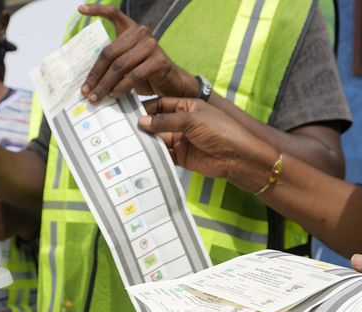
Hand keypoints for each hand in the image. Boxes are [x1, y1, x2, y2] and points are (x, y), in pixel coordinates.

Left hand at [79, 4, 197, 101]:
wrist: (172, 84)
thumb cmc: (146, 74)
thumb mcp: (127, 65)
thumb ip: (113, 64)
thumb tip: (89, 81)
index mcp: (131, 29)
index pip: (113, 14)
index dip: (97, 9)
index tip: (81, 9)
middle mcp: (141, 33)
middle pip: (110, 52)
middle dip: (95, 74)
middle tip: (85, 91)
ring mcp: (151, 45)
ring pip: (120, 66)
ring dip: (105, 85)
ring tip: (96, 98)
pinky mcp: (159, 61)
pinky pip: (134, 75)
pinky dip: (121, 88)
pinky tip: (114, 95)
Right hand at [138, 97, 277, 191]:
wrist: (238, 157)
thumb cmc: (221, 131)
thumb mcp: (192, 120)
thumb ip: (166, 121)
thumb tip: (141, 121)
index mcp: (186, 106)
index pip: (160, 105)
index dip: (145, 109)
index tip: (128, 113)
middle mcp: (182, 122)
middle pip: (156, 123)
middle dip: (142, 126)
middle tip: (123, 130)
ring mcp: (181, 140)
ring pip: (158, 139)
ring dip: (146, 141)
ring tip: (128, 143)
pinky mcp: (181, 157)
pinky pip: (163, 155)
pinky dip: (153, 155)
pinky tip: (141, 155)